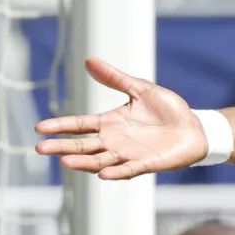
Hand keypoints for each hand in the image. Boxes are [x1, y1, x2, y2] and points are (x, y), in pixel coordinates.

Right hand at [34, 58, 207, 179]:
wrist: (195, 127)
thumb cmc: (168, 109)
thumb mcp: (141, 89)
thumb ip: (115, 79)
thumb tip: (89, 60)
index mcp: (110, 122)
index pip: (79, 125)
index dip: (60, 126)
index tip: (39, 128)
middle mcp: (114, 141)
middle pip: (82, 146)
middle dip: (62, 147)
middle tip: (40, 148)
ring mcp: (128, 154)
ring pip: (99, 161)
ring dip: (82, 162)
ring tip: (65, 162)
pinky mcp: (146, 164)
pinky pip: (128, 170)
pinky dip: (116, 173)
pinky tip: (102, 173)